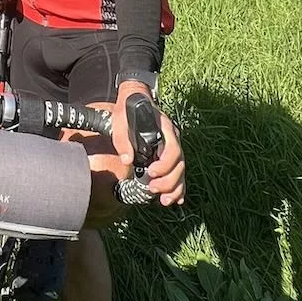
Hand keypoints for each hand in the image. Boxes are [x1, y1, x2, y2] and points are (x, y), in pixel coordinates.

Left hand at [110, 81, 185, 206]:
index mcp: (164, 129)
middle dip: (168, 181)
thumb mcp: (121, 119)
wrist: (134, 99)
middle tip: (152, 189)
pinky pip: (178, 173)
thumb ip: (123, 138)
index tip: (151, 172)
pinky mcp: (169, 156)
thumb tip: (128, 160)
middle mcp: (172, 139)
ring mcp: (172, 148)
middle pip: (179, 164)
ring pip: (181, 171)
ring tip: (164, 201)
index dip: (165, 164)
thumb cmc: (128, 109)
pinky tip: (176, 200)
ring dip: (174, 188)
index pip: (173, 149)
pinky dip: (178, 187)